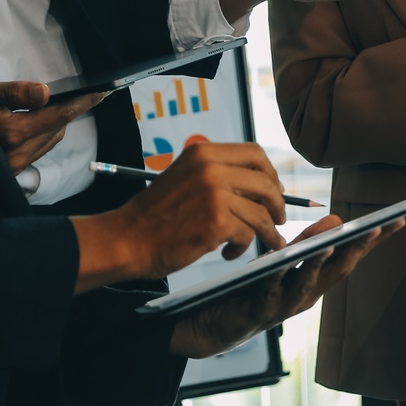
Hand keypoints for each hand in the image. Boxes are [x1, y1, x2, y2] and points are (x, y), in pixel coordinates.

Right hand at [0, 79, 104, 172]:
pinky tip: (33, 123)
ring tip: (46, 107)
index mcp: (12, 133)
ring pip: (50, 140)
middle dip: (66, 111)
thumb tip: (46, 93)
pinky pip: (39, 150)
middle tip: (73, 94)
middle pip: (58, 129)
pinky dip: (43, 135)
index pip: (59, 116)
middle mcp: (17, 154)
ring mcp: (14, 166)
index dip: (82, 103)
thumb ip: (16, 92)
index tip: (101, 93)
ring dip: (54, 124)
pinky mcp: (11, 171)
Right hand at [71, 143, 290, 292]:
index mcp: (204, 153)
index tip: (275, 190)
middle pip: (266, 184)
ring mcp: (215, 195)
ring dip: (266, 231)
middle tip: (278, 220)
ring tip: (263, 242)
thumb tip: (262, 183)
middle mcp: (211, 169)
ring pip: (261, 213)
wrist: (127, 239)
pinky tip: (228, 252)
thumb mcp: (186, 177)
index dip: (270, 174)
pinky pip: (248, 234)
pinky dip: (242, 247)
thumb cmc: (157, 214)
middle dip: (278, 205)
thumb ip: (218, 174)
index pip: (255, 154)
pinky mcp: (217, 222)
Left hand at [168, 216, 402, 357]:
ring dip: (325, 261)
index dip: (374, 241)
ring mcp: (285, 305)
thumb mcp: (282, 261)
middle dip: (361, 247)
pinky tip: (285, 258)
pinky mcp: (259, 308)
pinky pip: (272, 287)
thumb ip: (307, 243)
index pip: (351, 257)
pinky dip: (281, 273)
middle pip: (340, 269)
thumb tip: (338, 219)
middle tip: (379, 226)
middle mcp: (308, 295)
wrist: (212, 324)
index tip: (397, 220)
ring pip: (310, 281)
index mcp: (316, 282)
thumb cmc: (250, 290)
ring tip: (338, 240)